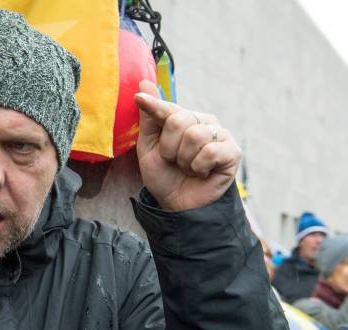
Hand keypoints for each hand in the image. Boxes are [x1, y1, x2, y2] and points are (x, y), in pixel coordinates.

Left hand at [134, 80, 240, 210]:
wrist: (178, 204)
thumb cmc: (164, 176)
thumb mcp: (148, 148)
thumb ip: (149, 118)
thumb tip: (144, 83)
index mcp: (183, 118)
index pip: (167, 107)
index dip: (153, 105)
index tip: (138, 98)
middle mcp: (203, 122)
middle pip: (179, 120)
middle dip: (168, 148)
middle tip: (174, 161)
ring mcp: (220, 135)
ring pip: (194, 135)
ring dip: (183, 159)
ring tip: (188, 167)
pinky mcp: (232, 152)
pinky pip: (210, 151)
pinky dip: (198, 166)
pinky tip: (202, 172)